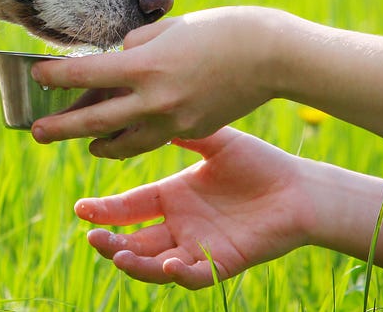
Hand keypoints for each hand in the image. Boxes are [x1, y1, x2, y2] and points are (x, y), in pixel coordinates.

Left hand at [30, 7, 285, 157]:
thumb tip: (114, 62)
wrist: (272, 55)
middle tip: (36, 132)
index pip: (85, 75)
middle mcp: (154, 99)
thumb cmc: (220, 29)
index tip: (37, 75)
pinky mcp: (191, 131)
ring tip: (81, 143)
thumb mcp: (167, 29)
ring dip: (97, 144)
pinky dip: (131, 140)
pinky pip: (151, 140)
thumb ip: (135, 47)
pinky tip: (121, 138)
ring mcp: (174, 121)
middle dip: (61, 127)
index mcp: (144, 66)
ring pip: (123, 142)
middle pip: (94, 120)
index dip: (56, 76)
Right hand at [78, 127, 312, 287]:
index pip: (128, 208)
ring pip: (156, 264)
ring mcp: (199, 246)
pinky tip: (169, 264)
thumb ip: (180, 132)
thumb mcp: (214, 142)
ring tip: (118, 255)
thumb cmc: (260, 163)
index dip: (103, 211)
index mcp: (172, 197)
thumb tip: (144, 108)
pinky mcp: (222, 263)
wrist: (301, 188)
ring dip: (134, 264)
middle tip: (92, 237)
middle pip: (134, 240)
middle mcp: (180, 225)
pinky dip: (180, 275)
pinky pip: (195, 275)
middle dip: (110, 242)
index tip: (81, 209)